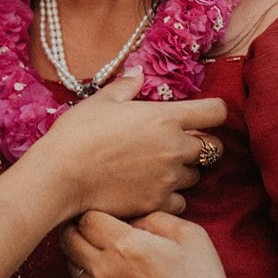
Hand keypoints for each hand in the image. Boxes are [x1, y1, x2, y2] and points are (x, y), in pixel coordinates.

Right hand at [27, 71, 227, 223]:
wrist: (60, 176)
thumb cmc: (77, 134)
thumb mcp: (100, 102)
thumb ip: (125, 87)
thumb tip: (138, 74)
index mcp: (166, 117)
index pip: (216, 112)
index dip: (213, 112)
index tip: (202, 116)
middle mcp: (174, 148)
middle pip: (214, 149)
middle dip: (201, 146)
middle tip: (178, 145)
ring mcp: (168, 178)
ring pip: (195, 176)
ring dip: (183, 171)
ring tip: (157, 169)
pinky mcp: (157, 202)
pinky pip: (180, 202)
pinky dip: (170, 197)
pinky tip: (149, 190)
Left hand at [60, 211, 253, 277]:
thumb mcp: (187, 233)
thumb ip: (153, 217)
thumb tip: (130, 220)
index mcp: (126, 246)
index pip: (86, 218)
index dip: (95, 210)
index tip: (106, 212)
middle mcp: (106, 270)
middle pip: (68, 240)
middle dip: (77, 228)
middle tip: (92, 224)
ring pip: (70, 265)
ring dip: (79, 253)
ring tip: (99, 247)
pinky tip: (107, 273)